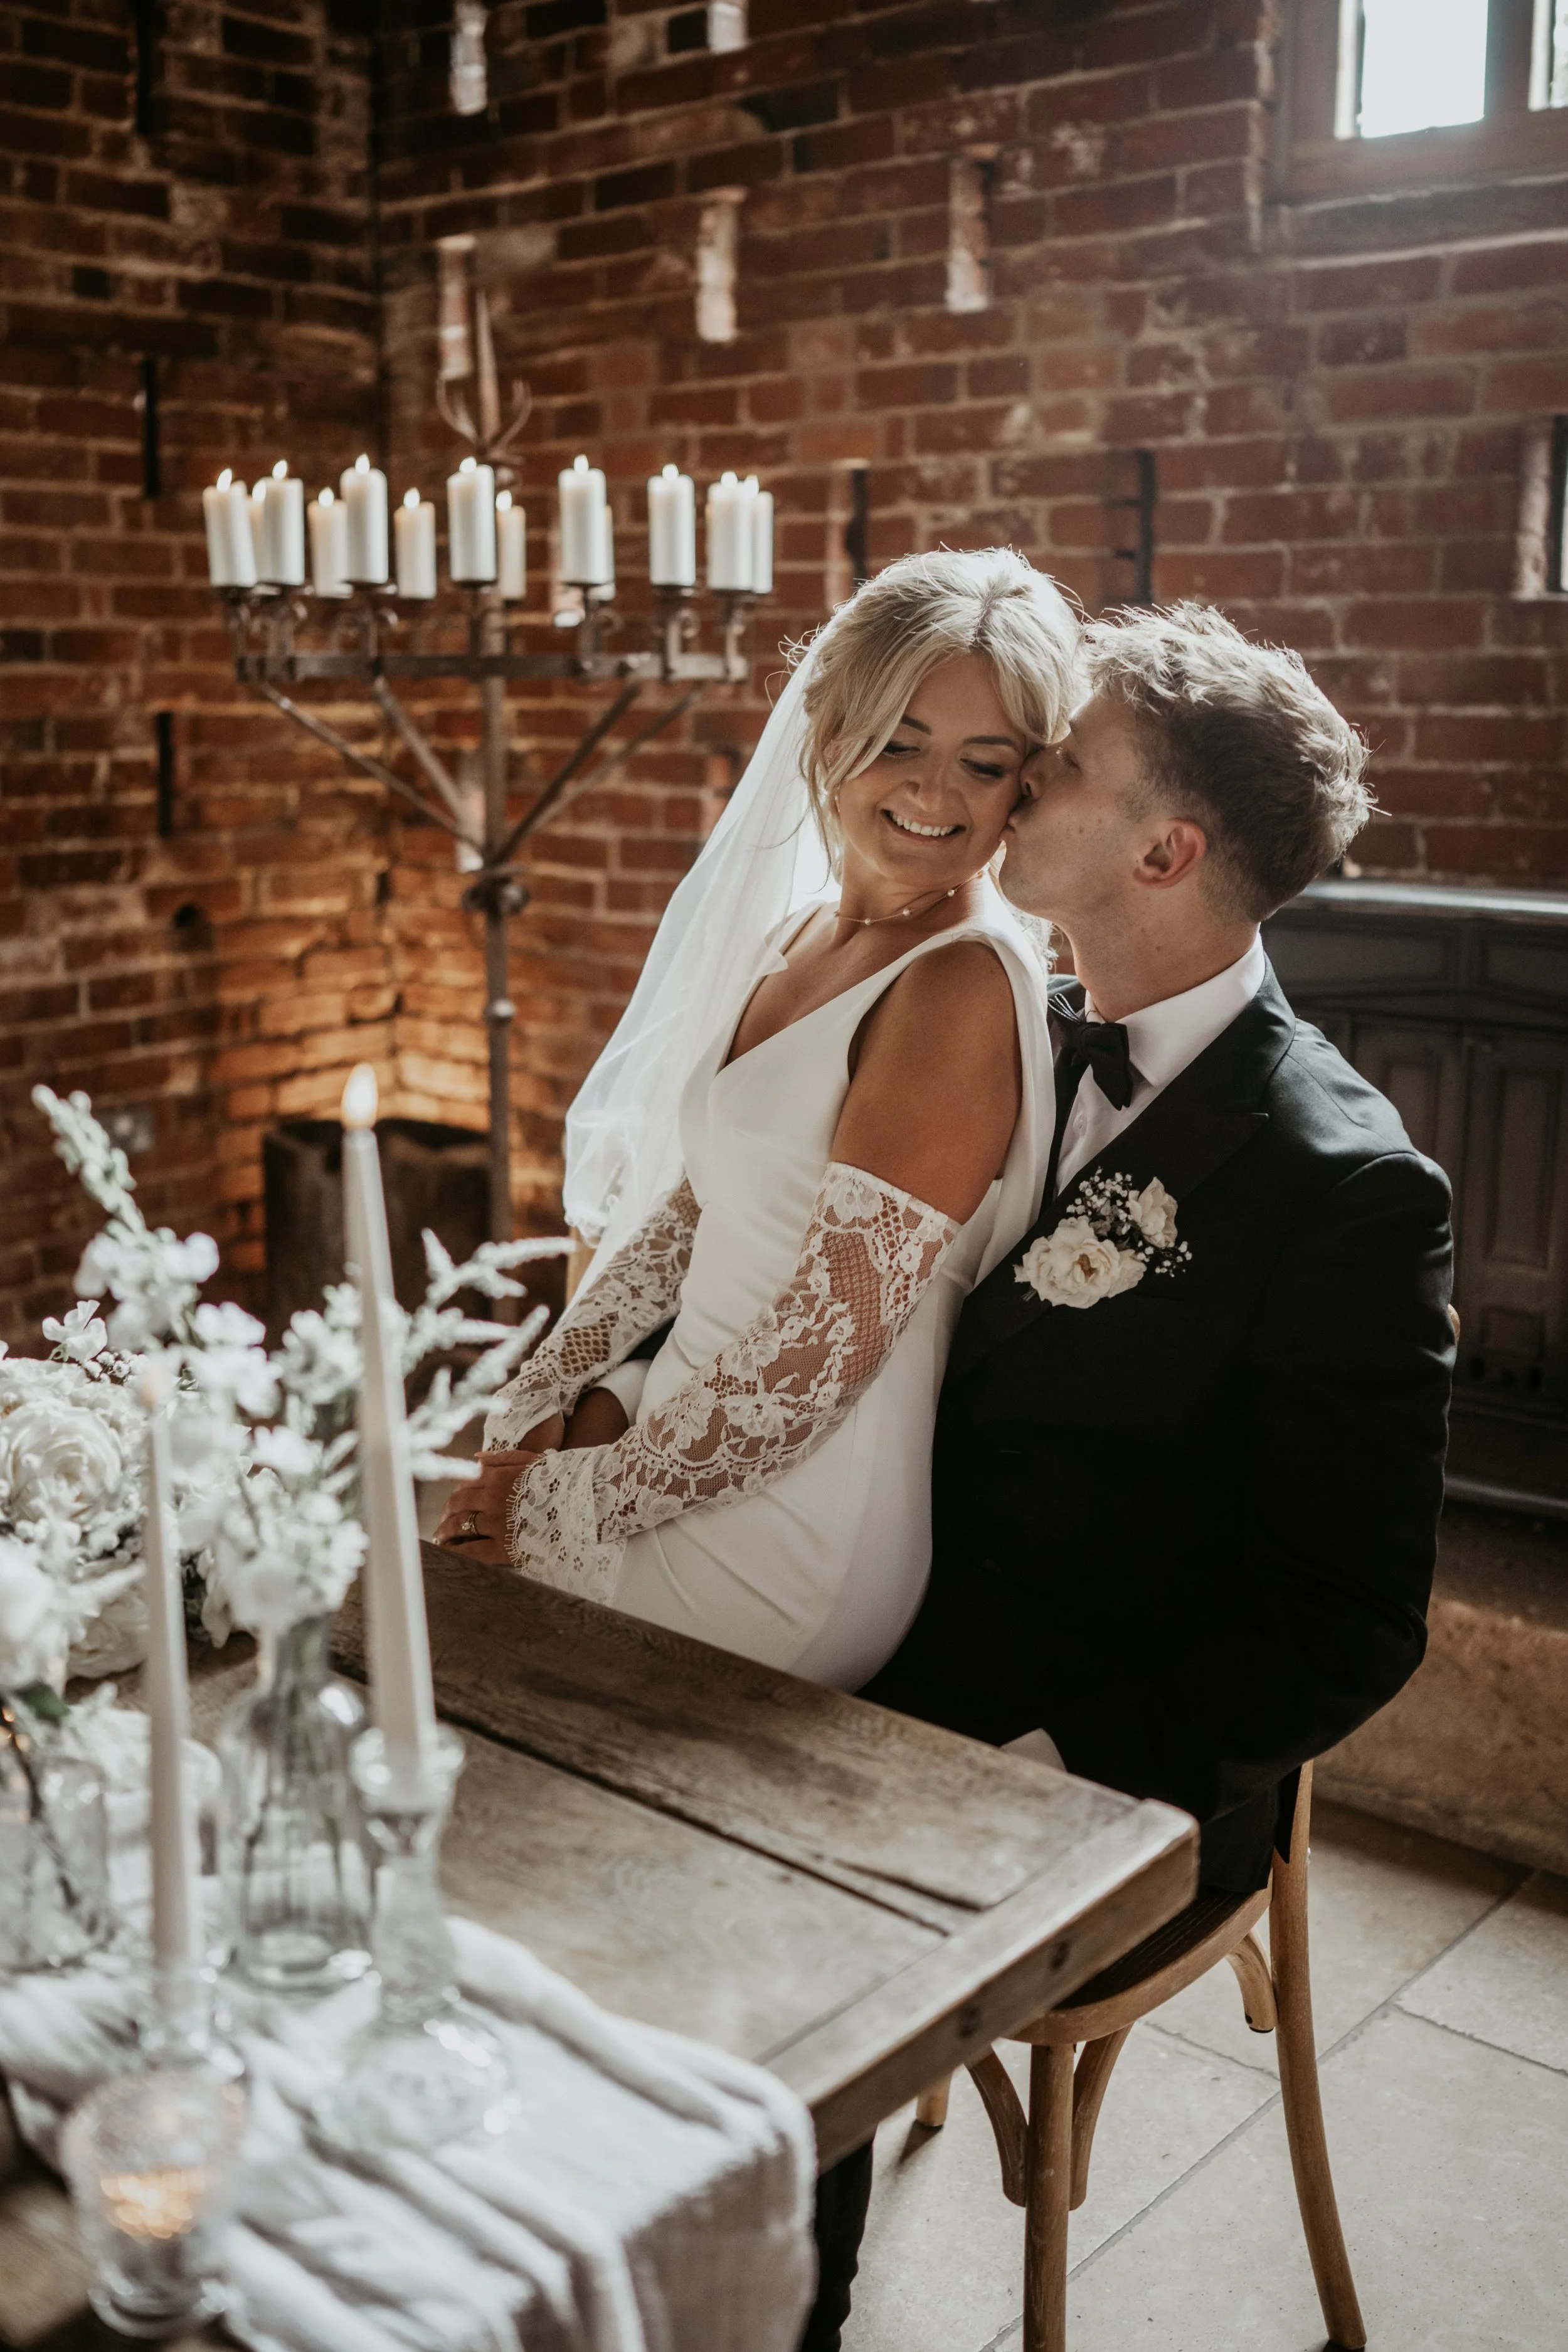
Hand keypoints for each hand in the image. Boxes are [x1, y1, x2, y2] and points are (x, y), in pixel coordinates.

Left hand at [434, 1444, 550, 1561]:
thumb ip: (502, 1458)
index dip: (456, 1493)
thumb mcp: (533, 1460)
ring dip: (444, 1532)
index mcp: (498, 1476)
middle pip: (457, 1503)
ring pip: (458, 1525)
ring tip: (440, 1538)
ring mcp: (496, 1522)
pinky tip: (447, 1554)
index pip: (466, 1483)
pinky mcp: (502, 1547)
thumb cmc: (561, 1481)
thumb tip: (475, 1458)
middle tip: (442, 1521)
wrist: (584, 1505)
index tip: (454, 1501)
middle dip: (446, 1513)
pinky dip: (455, 1552)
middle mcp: (492, 1497)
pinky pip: (470, 1551)